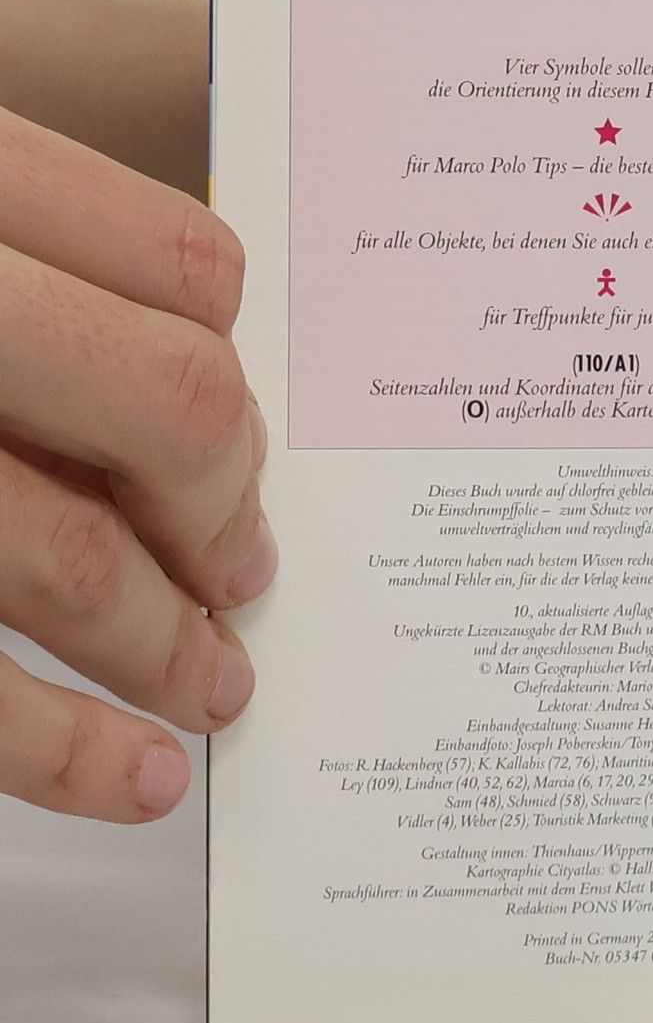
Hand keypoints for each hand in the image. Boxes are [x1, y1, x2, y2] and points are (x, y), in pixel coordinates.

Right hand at [0, 108, 273, 819]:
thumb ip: (35, 243)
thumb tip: (174, 371)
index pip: (186, 262)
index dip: (236, 364)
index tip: (239, 443)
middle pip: (167, 402)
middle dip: (225, 508)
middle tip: (247, 578)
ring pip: (71, 554)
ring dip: (163, 643)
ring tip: (214, 687)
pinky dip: (63, 752)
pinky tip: (138, 778)